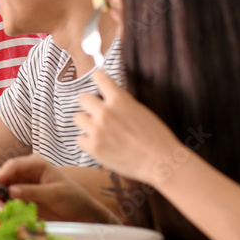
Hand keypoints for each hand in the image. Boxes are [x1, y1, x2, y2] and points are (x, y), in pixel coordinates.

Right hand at [0, 154, 114, 222]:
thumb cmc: (73, 198)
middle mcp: (27, 173)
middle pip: (5, 177)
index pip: (14, 166)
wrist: (82, 214)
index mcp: (36, 165)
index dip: (2, 175)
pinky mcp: (23, 198)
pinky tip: (5, 211)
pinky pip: (8, 199)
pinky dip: (4, 205)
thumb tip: (11, 191)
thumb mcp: (55, 194)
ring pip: (4, 189)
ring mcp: (24, 185)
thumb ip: (33, 192)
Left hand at [77, 70, 185, 184]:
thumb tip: (108, 99)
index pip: (99, 77)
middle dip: (89, 105)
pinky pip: (79, 139)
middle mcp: (105, 112)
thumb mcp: (140, 111)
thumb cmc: (157, 137)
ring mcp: (97, 130)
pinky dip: (87, 142)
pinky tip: (99, 145)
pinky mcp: (93, 147)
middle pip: (82, 99)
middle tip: (97, 113)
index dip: (97, 78)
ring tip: (98, 131)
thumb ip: (122, 104)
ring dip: (86, 123)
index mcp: (120, 100)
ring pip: (78, 118)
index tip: (97, 79)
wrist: (161, 162)